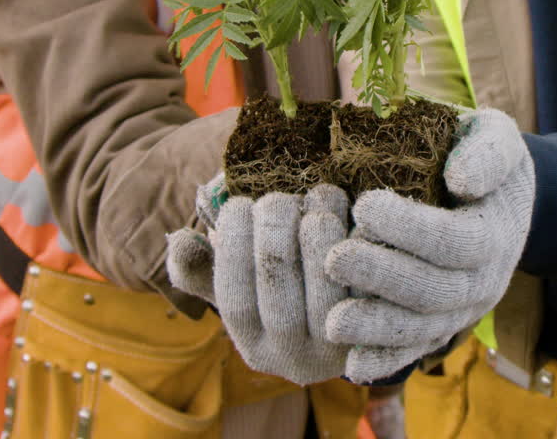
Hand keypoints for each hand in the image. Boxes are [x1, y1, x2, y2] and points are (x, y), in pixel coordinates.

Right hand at [166, 176, 350, 385]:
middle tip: (275, 197)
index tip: (238, 204)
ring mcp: (339, 347)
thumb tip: (179, 240)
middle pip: (278, 290)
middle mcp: (294, 359)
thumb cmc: (280, 291)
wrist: (354, 323)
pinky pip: (365, 282)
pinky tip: (343, 211)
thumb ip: (201, 267)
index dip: (233, 246)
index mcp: (254, 348)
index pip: (235, 298)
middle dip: (273, 233)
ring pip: (324, 288)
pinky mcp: (377, 326)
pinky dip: (354, 241)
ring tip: (311, 199)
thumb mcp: (238, 285)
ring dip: (316, 234)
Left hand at [323, 109, 534, 382]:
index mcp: (494, 233)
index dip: (410, 227)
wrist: (499, 197)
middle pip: (434, 289)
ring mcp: (463, 309)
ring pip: (423, 327)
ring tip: (333, 322)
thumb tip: (461, 178)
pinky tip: (353, 367)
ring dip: (378, 328)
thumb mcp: (496, 138)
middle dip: (383, 277)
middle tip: (334, 259)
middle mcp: (483, 281)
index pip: (453, 239)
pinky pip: (416, 348)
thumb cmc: (482, 157)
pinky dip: (386, 360)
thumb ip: (488, 153)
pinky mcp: (442, 326)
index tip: (365, 206)